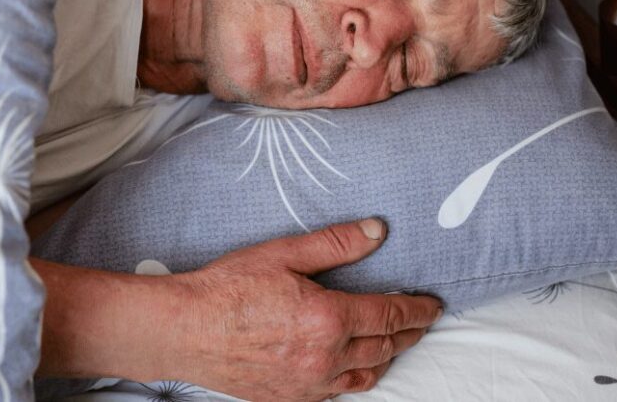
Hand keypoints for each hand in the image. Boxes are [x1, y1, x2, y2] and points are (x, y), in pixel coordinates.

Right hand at [166, 218, 442, 400]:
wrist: (184, 329)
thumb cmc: (228, 288)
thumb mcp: (283, 254)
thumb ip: (336, 244)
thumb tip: (377, 231)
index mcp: (329, 319)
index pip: (390, 315)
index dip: (417, 310)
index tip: (433, 304)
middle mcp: (325, 357)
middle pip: (384, 347)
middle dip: (408, 332)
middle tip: (422, 321)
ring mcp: (308, 383)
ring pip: (365, 374)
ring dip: (386, 357)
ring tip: (395, 343)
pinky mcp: (289, 397)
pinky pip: (337, 392)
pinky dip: (355, 377)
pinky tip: (354, 367)